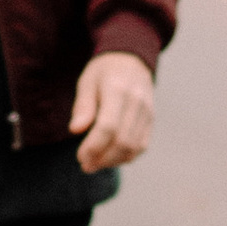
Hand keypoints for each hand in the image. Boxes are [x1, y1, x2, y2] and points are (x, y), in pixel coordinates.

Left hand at [71, 51, 155, 172]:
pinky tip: (111, 159)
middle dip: (103, 159)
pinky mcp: (151, 120)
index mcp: (117, 89)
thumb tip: (75, 130)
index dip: (94, 146)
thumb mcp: (87, 82)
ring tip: (96, 164)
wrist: (131, 60)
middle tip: (85, 165)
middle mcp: (137, 102)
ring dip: (114, 161)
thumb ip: (83, 106)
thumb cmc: (104, 72)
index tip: (80, 157)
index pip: (108, 127)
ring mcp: (147, 112)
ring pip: (134, 147)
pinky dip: (126, 157)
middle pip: (123, 140)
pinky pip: (142, 145)